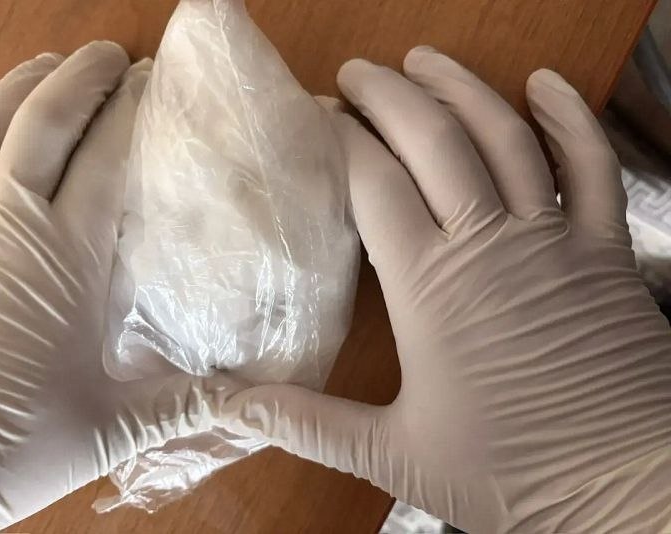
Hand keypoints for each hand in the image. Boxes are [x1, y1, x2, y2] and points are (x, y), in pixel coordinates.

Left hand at [0, 41, 236, 531]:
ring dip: (14, 88)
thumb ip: (184, 403)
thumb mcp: (109, 428)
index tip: (152, 85)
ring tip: (44, 67)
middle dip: (80, 78)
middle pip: (42, 123)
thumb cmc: (8, 448)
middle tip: (107, 56)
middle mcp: (2, 225)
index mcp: (63, 261)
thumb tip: (252, 400)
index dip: (131, 113)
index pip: (105, 160)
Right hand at [224, 47, 670, 532]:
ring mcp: (552, 238)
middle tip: (356, 73)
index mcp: (429, 284)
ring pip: (504, 136)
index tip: (313, 119)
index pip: (372, 181)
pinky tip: (545, 85)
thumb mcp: (393, 455)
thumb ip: (308, 423)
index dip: (339, 140)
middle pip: (432, 140)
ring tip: (423, 59)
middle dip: (388, 96)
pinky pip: (590, 166)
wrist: (625, 487)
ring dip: (461, 89)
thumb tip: (230, 406)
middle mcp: (487, 242)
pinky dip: (570, 119)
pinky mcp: (603, 249)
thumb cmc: (508, 471)